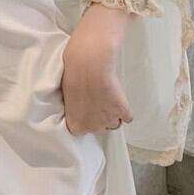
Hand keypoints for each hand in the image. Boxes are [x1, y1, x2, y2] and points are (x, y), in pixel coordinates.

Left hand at [61, 4, 135, 135]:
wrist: (88, 64)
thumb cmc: (72, 74)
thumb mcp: (66, 96)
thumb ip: (74, 108)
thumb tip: (79, 105)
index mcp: (76, 125)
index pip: (83, 130)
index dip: (86, 118)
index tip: (86, 109)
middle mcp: (93, 127)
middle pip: (100, 127)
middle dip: (99, 116)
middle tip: (97, 100)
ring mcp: (109, 120)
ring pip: (114, 123)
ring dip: (112, 113)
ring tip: (108, 98)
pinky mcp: (122, 111)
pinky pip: (127, 117)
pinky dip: (125, 109)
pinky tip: (119, 99)